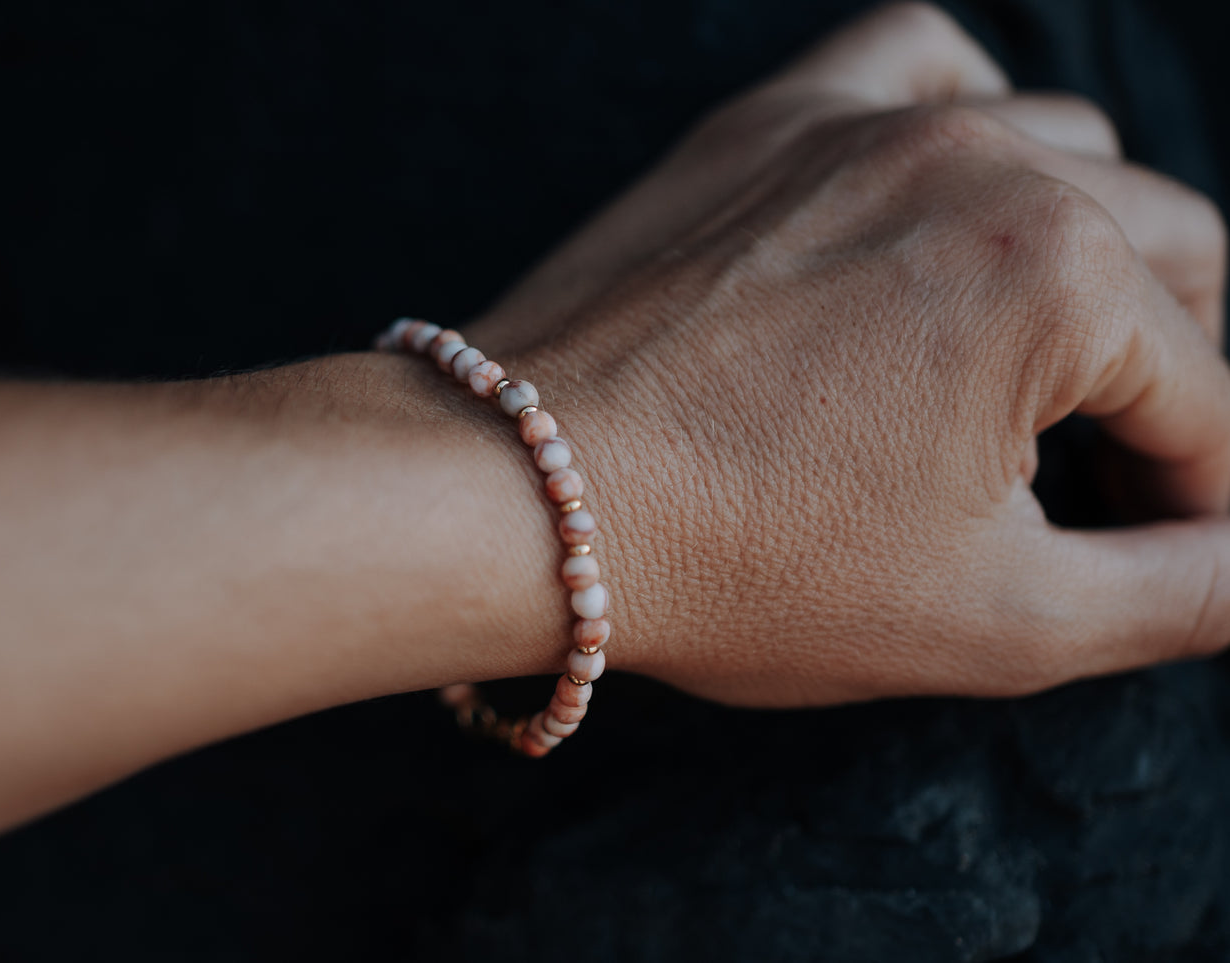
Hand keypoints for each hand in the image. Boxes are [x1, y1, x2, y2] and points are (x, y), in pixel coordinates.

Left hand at [465, 2, 1229, 705]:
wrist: (522, 493)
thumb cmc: (740, 564)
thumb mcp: (992, 621)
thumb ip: (1173, 595)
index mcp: (1058, 278)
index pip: (1206, 402)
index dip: (1201, 500)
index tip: (1161, 550)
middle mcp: (982, 162)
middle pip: (1175, 257)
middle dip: (1168, 376)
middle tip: (1110, 469)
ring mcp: (869, 124)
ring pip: (1069, 148)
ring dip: (1093, 251)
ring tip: (1043, 353)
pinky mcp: (776, 120)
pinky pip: (920, 57)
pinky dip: (969, 113)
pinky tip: (957, 187)